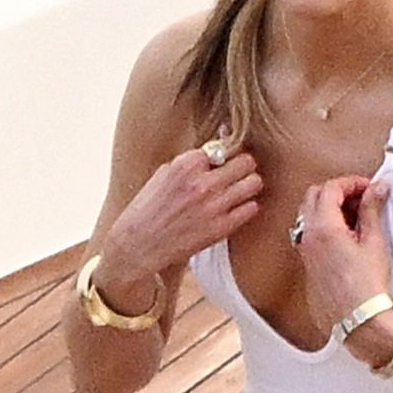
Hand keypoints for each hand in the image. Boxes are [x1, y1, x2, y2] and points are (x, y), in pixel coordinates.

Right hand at [100, 141, 261, 301]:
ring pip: (254, 182)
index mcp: (185, 165)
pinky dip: (247, 207)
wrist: (138, 245)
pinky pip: (251, 208)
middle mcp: (202, 182)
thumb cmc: (147, 210)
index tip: (221, 161)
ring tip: (241, 189)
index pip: (222, 146)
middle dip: (243, 165)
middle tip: (238, 172)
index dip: (222, 155)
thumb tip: (213, 154)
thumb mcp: (162, 176)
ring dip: (249, 184)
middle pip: (245, 161)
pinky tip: (237, 209)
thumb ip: (189, 164)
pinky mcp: (221, 228)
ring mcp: (214, 206)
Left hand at [293, 174, 391, 338]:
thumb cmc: (367, 287)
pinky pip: (310, 235)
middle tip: (362, 198)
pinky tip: (347, 237)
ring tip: (357, 218)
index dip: (352, 182)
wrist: (360, 321)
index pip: (330, 188)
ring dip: (329, 208)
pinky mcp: (308, 266)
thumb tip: (377, 189)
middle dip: (337, 191)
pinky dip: (325, 227)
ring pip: (308, 215)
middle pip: (313, 197)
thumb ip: (372, 210)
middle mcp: (307, 237)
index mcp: (322, 227)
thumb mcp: (374, 242)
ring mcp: (305, 252)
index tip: (369, 187)